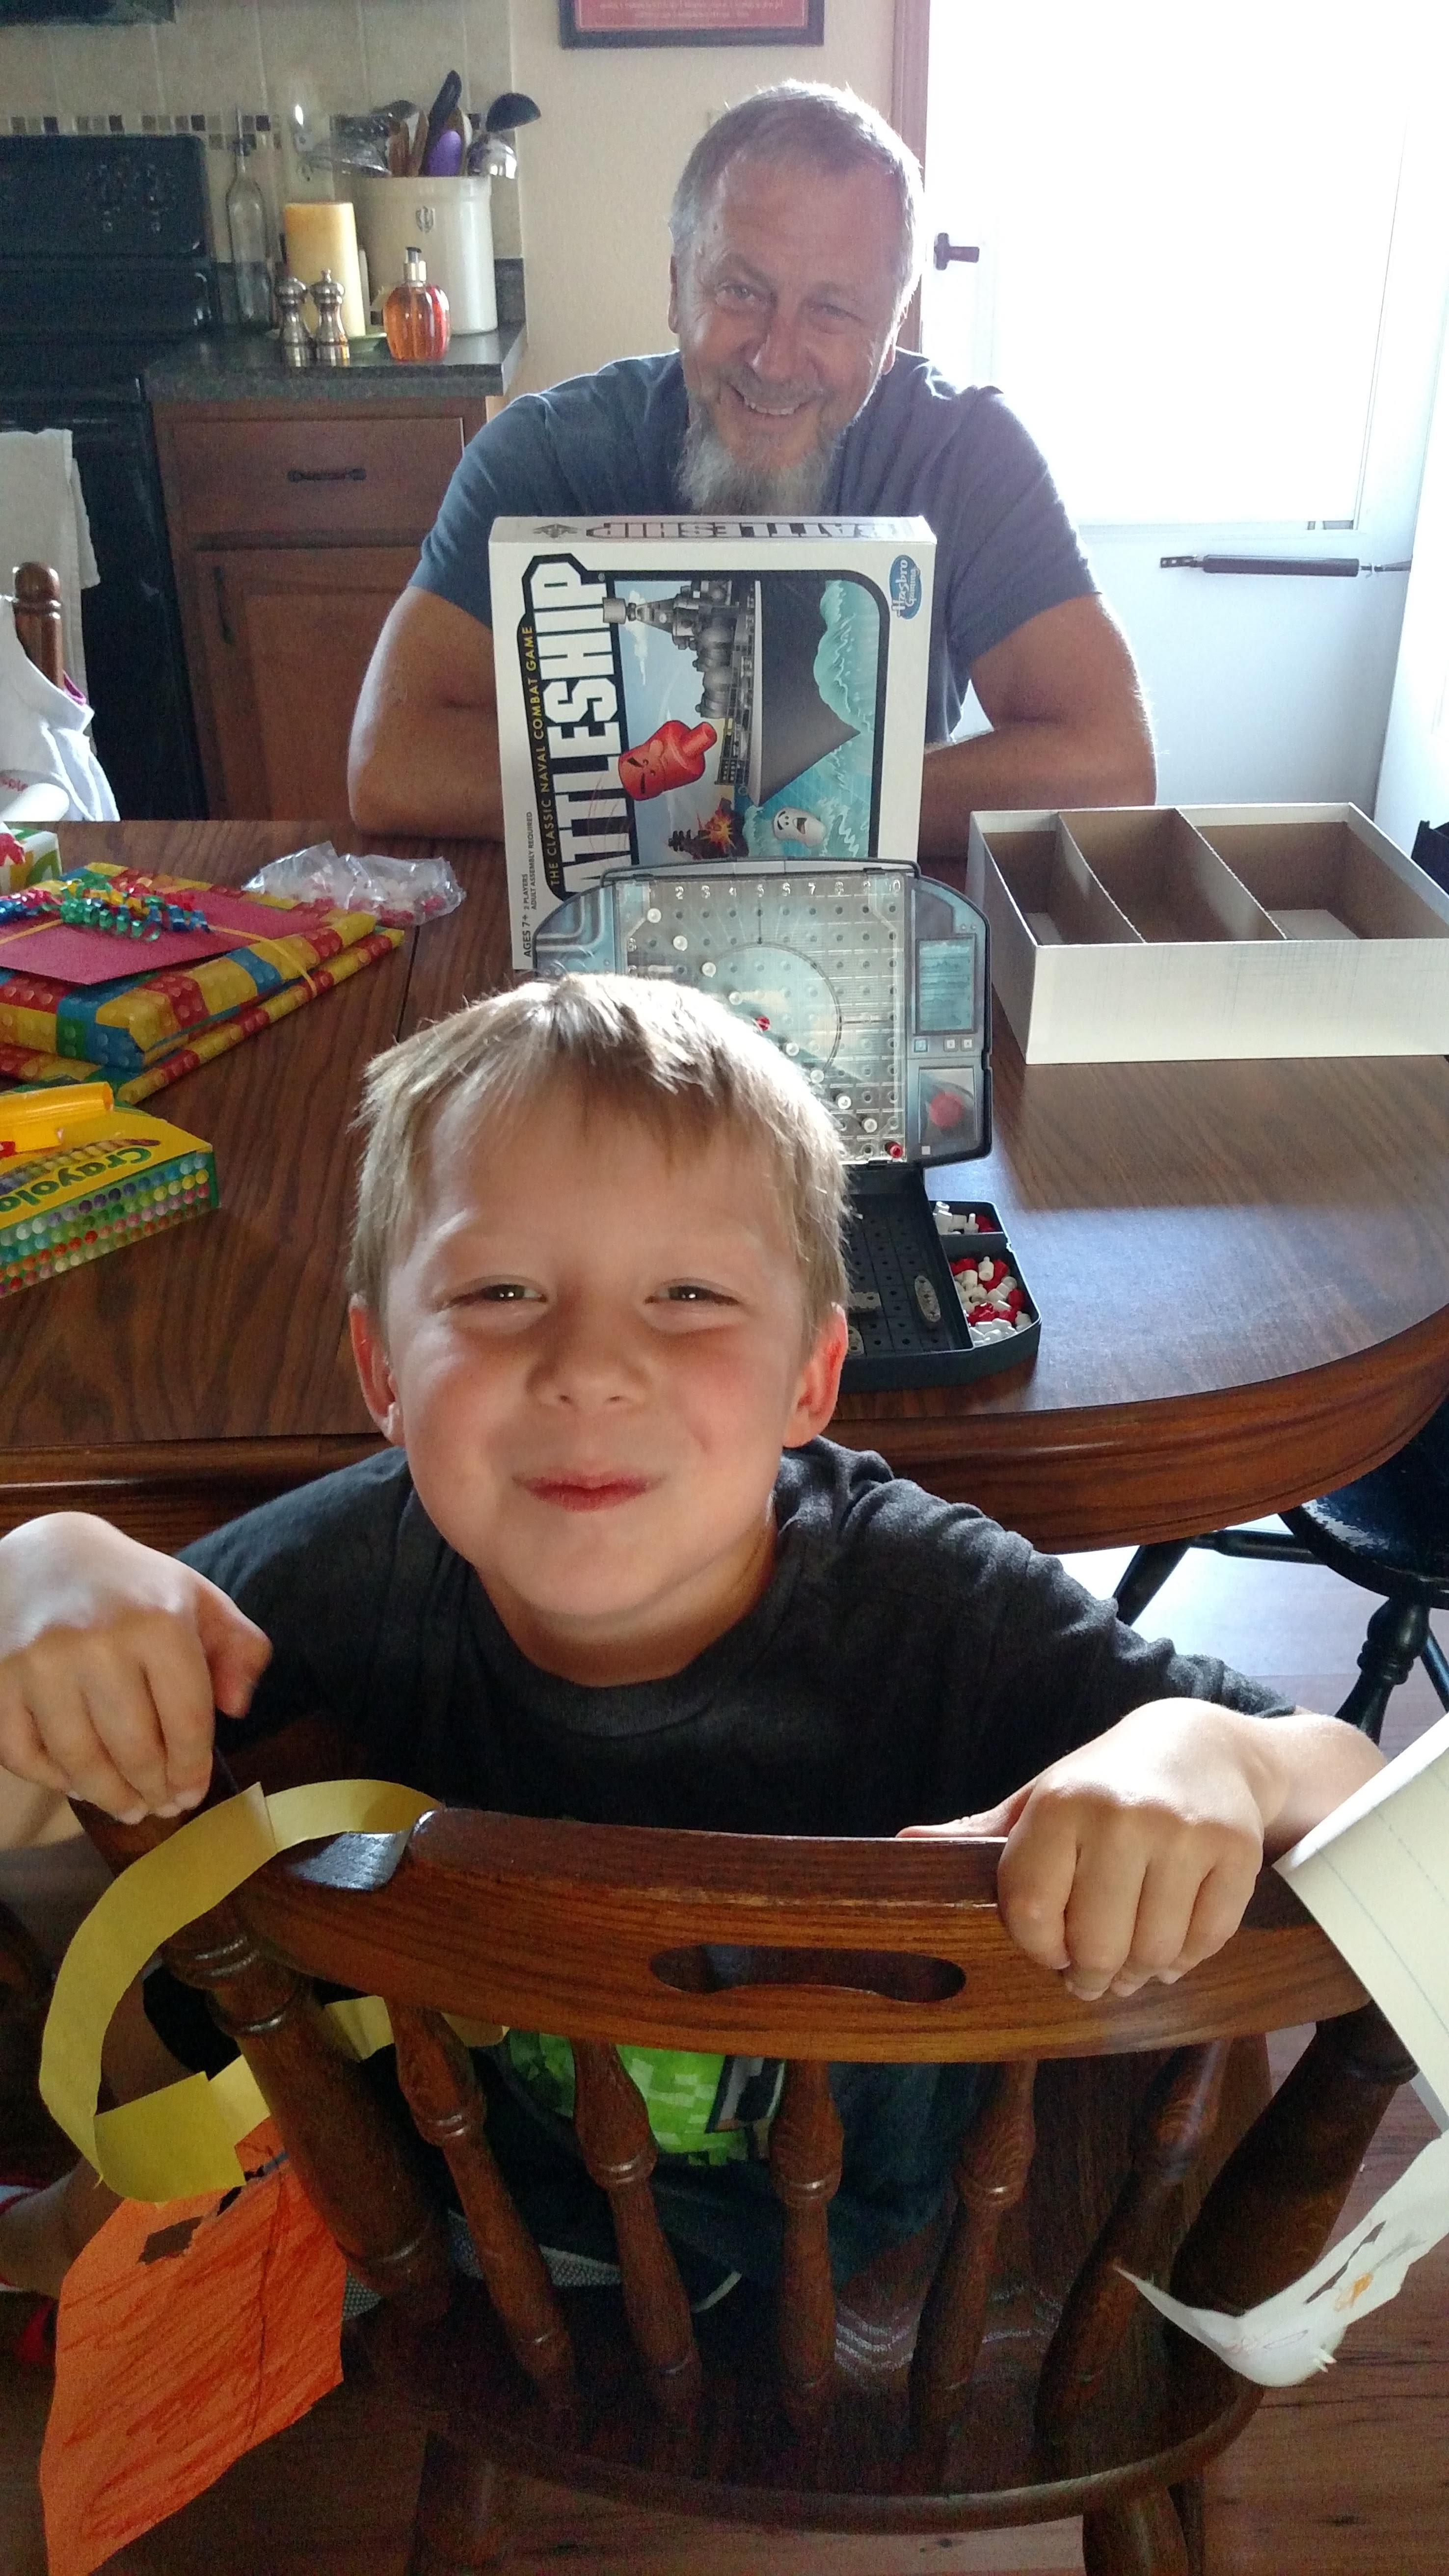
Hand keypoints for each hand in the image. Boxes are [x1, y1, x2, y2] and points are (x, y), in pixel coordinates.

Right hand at [0, 1513, 270, 1823]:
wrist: (48, 1558)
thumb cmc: (134, 1589)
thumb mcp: (200, 1602)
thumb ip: (240, 1649)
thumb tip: (237, 1708)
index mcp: (158, 1624)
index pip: (186, 1722)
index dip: (192, 1770)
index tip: (191, 1794)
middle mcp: (96, 1644)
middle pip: (134, 1751)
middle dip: (154, 1790)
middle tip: (161, 1806)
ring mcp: (39, 1664)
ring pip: (79, 1762)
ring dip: (108, 1796)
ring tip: (128, 1806)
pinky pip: (22, 1753)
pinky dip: (50, 1778)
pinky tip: (76, 1782)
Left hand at [902, 1699, 1320, 2001]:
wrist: (1199, 1745)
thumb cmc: (1102, 1785)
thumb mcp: (1037, 1800)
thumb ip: (979, 1833)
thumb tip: (905, 1844)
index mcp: (1059, 1804)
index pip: (1031, 1910)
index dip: (1037, 1948)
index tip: (1049, 1951)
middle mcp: (1120, 1816)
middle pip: (1095, 1944)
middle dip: (1090, 1975)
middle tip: (1091, 1976)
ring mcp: (1182, 1834)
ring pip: (1153, 1952)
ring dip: (1140, 1973)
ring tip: (1132, 1960)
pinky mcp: (1234, 1851)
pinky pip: (1205, 1941)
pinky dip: (1186, 1958)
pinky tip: (1172, 1942)